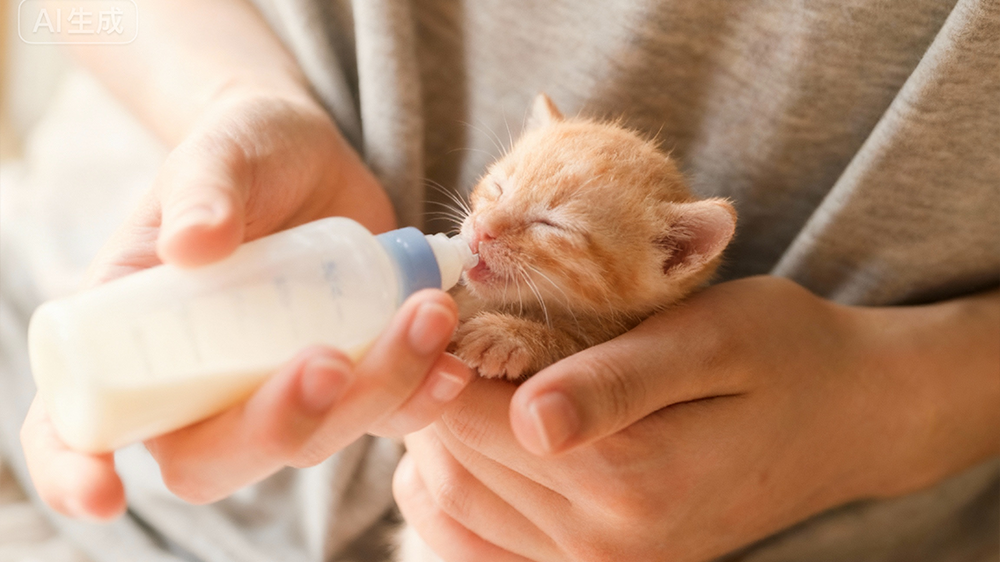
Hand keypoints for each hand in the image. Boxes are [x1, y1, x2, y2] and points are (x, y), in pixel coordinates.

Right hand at [21, 95, 474, 519]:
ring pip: (316, 436)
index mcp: (137, 335)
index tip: (104, 493)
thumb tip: (190, 242)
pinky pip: (383, 414)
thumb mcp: (219, 152)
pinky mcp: (350, 378)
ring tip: (426, 314)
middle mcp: (204, 380)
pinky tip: (449, 359)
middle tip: (329, 360)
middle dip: (277, 425)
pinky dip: (420, 397)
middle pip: (218, 456)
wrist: (314, 157)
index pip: (77, 427)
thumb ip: (202, 188)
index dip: (77, 471)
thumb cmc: (244, 151)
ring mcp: (280, 387)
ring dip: (375, 393)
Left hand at [395, 277, 999, 560]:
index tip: (433, 307)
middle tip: (445, 331)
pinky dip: (458, 488)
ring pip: (456, 501)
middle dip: (435, 393)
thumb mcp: (709, 341)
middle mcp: (610, 546)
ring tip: (466, 373)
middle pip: (455, 461)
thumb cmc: (782, 355)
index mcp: (633, 480)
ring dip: (442, 436)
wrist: (845, 419)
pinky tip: (477, 438)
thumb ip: (616, 382)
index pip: (473, 418)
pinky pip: (480, 540)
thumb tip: (529, 421)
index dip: (436, 358)